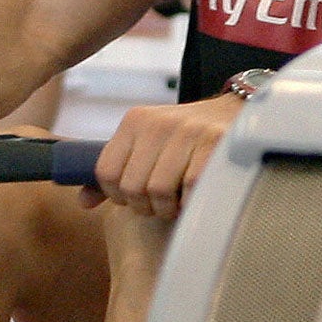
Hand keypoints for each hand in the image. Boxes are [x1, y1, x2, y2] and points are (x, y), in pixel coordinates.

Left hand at [87, 92, 242, 218]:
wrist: (238, 113)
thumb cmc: (189, 138)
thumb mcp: (149, 144)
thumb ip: (118, 171)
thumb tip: (83, 203)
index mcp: (135, 121)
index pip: (106, 171)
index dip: (118, 196)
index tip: (136, 199)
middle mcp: (158, 123)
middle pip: (132, 187)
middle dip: (146, 207)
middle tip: (162, 206)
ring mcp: (188, 132)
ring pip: (159, 190)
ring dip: (170, 208)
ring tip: (179, 203)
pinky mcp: (215, 143)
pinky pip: (190, 188)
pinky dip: (192, 201)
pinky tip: (196, 196)